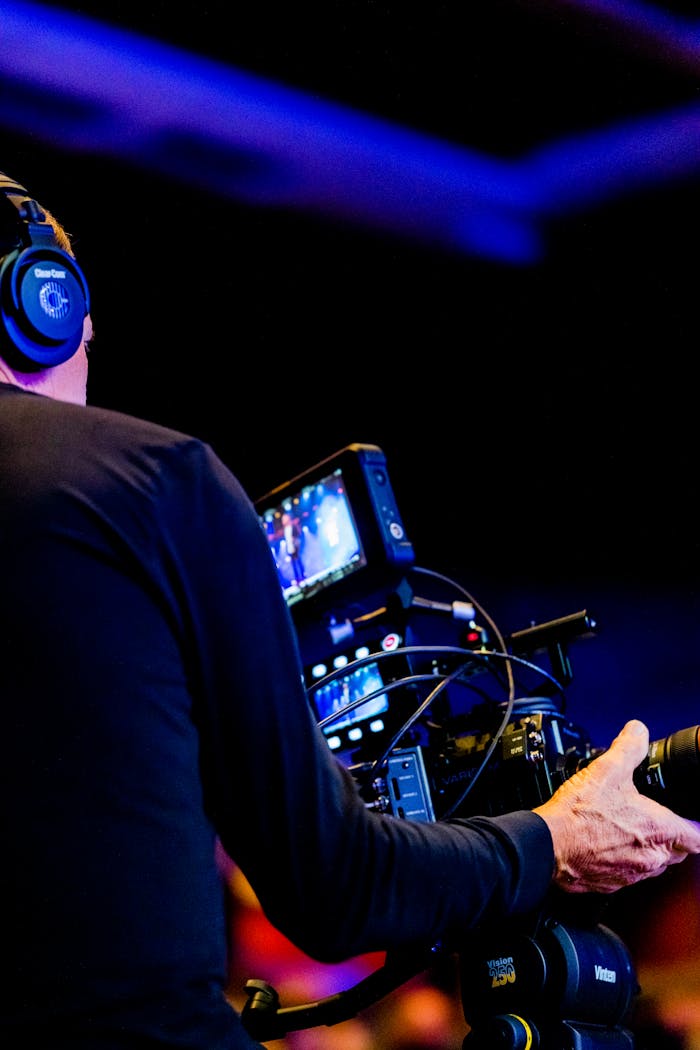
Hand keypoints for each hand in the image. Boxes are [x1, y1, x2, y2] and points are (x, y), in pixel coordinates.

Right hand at [533, 719, 699, 893]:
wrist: (549, 845)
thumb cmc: (579, 814)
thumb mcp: (607, 769)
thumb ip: (628, 747)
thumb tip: (638, 731)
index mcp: (658, 830)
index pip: (697, 838)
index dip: (696, 828)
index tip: (691, 821)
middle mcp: (651, 857)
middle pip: (678, 853)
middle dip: (674, 839)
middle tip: (659, 822)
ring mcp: (632, 874)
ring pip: (655, 866)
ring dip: (650, 851)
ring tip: (633, 832)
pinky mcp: (612, 884)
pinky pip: (630, 875)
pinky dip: (626, 861)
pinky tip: (610, 845)